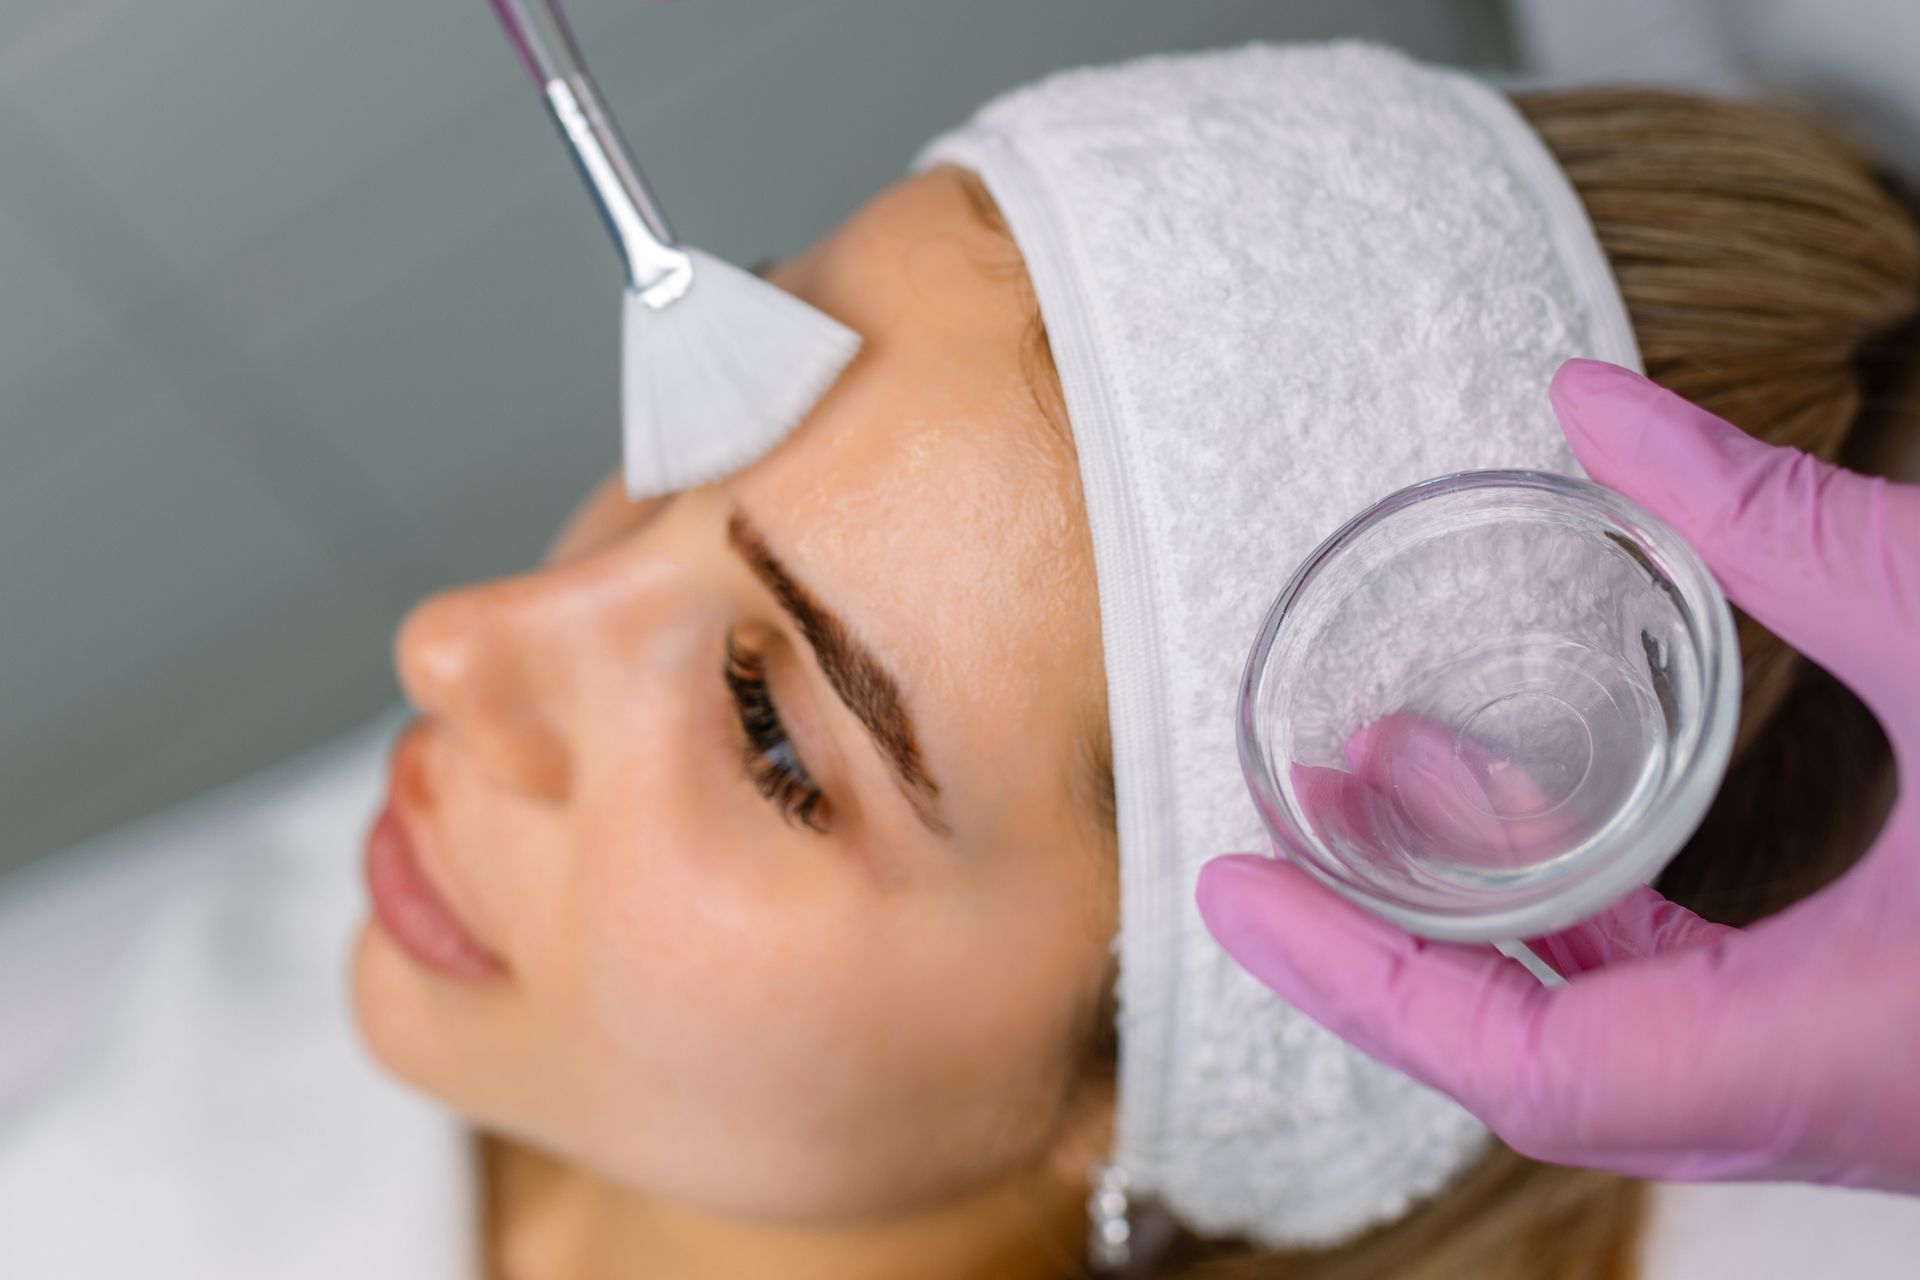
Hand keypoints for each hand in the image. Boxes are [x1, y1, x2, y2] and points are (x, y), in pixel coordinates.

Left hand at [1196, 358, 1919, 1192]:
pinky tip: (1546, 826)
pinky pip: (1691, 1002)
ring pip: (1615, 1030)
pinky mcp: (1880, 1040)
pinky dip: (1600, 920)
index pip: (1528, 1070)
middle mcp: (1829, 1098)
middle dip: (1393, 936)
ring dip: (1492, 915)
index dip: (1359, 985)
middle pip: (1538, 1055)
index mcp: (1843, 1055)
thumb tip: (1593, 395)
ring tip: (1385, 783)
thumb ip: (1771, 522)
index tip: (1231, 888)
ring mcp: (1853, 1084)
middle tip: (1283, 813)